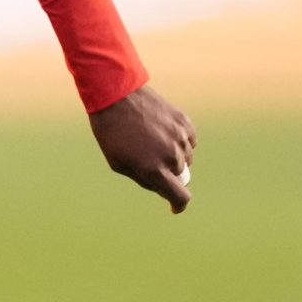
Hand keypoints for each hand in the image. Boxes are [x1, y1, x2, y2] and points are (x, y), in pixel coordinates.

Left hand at [90, 85, 196, 212]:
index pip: (180, 196)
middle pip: (180, 175)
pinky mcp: (184, 123)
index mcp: (154, 170)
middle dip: (168, 173)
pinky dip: (180, 141)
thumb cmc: (112, 133)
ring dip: (174, 156)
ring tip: (152, 141)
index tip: (174, 205)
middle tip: (149, 158)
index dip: (178, 204)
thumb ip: (144, 179)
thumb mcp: (119, 163)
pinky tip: (162, 131)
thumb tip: (163, 188)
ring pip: (186, 157)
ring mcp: (180, 138)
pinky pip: (189, 140)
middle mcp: (171, 156)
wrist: (116, 96)